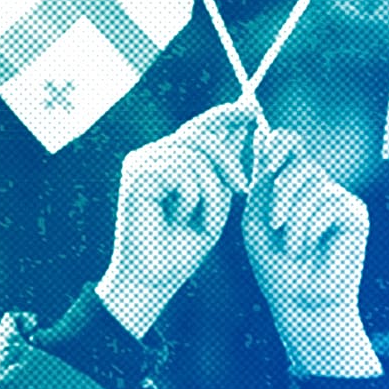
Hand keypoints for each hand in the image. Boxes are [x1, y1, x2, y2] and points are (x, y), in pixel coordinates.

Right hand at [97, 102, 253, 338]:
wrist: (156, 279)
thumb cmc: (184, 246)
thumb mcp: (215, 199)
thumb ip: (223, 164)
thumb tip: (244, 123)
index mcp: (169, 159)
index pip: (199, 126)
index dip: (226, 114)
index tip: (253, 109)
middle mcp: (152, 155)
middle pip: (201, 134)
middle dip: (228, 160)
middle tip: (242, 189)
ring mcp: (141, 162)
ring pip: (196, 155)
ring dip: (210, 192)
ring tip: (198, 219)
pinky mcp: (136, 174)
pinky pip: (182, 171)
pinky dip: (192, 199)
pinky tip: (178, 218)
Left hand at [244, 129, 379, 377]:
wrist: (299, 302)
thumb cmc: (274, 265)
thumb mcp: (256, 218)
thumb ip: (261, 180)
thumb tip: (262, 134)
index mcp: (289, 184)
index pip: (288, 144)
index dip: (277, 142)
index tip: (266, 156)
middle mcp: (315, 186)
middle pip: (298, 160)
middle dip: (280, 191)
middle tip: (274, 224)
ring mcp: (336, 197)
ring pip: (313, 181)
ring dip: (293, 217)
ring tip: (292, 247)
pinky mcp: (355, 213)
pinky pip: (328, 201)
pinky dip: (310, 226)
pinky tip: (308, 249)